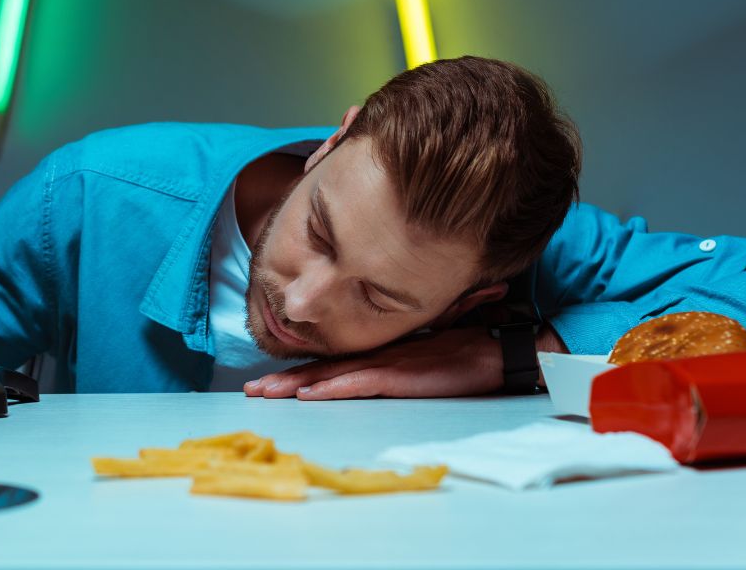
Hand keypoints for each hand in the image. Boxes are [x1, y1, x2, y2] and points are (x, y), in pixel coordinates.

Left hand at [243, 328, 505, 399]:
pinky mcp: (400, 376)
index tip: (266, 381)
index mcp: (378, 352)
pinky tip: (310, 395)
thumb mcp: (420, 359)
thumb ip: (395, 365)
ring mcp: (386, 364)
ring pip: (331, 375)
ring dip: (295, 385)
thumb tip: (370, 377)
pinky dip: (332, 388)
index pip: (329, 363)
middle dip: (283, 380)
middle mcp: (375, 355)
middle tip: (250, 389)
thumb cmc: (463, 354)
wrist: (496, 350)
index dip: (296, 373)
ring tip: (265, 392)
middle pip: (320, 368)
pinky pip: (359, 383)